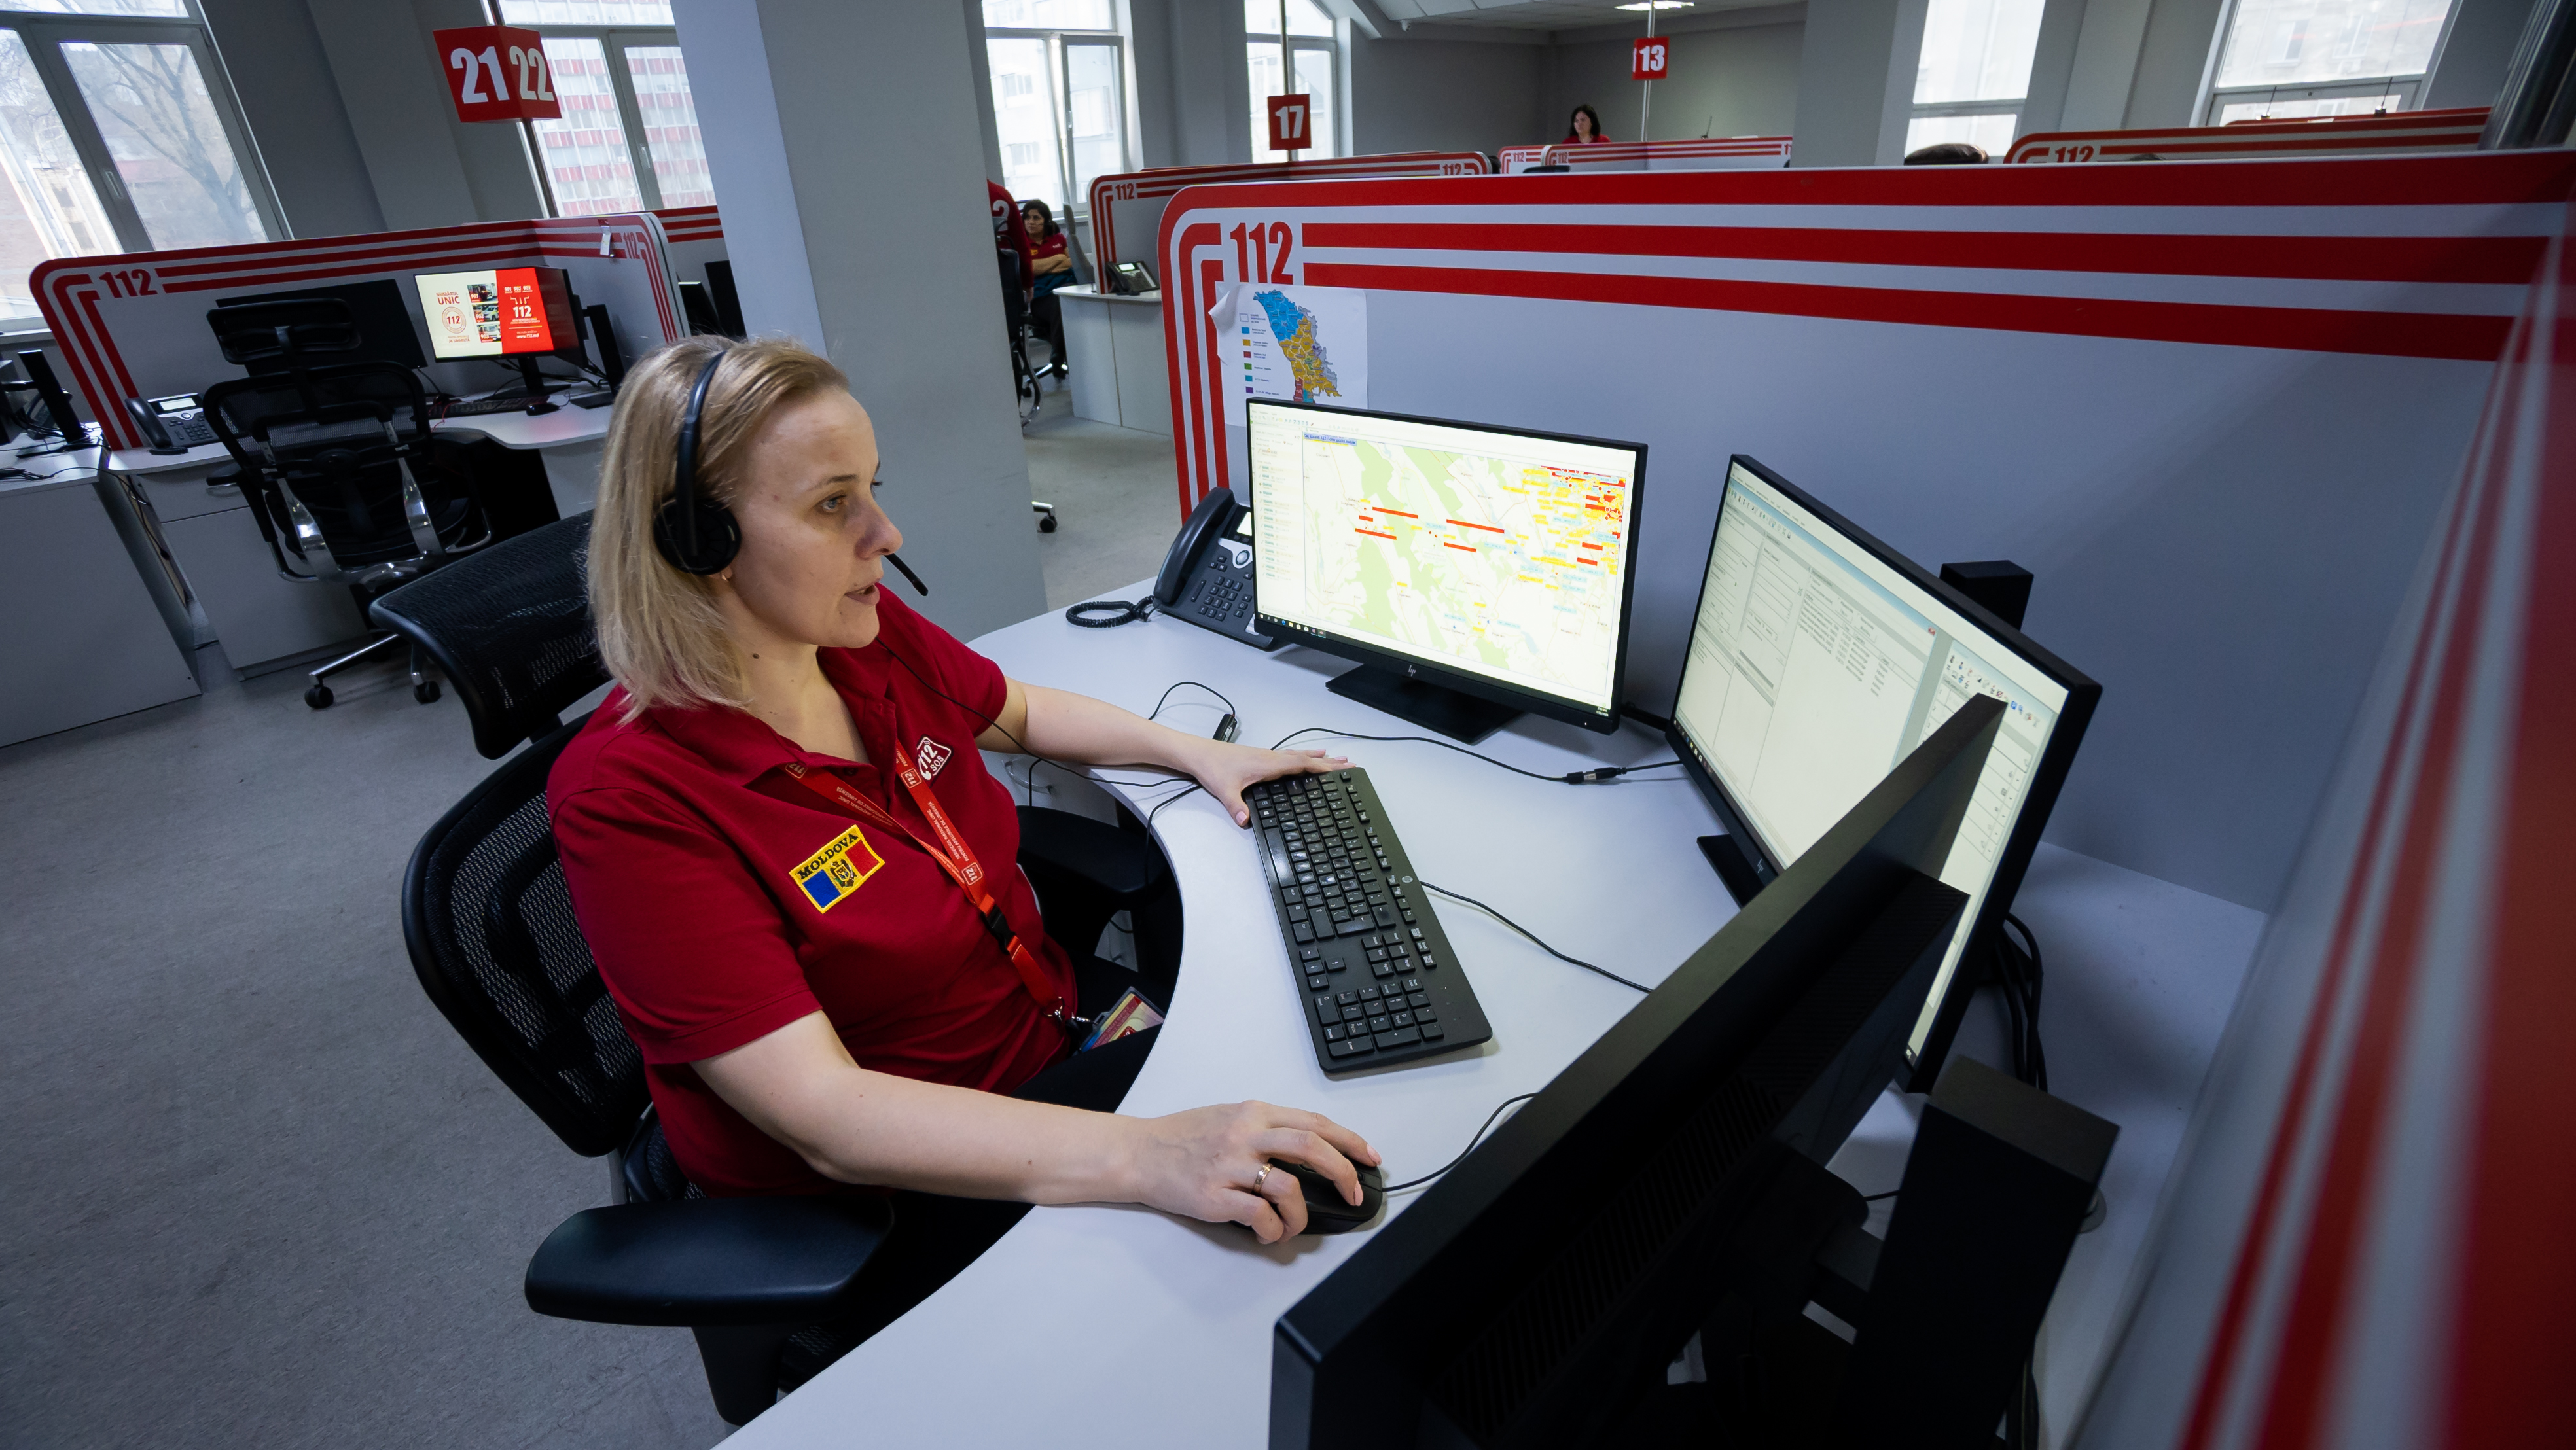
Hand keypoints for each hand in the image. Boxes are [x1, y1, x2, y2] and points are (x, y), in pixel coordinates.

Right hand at [1121, 1100, 1379, 1242]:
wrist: (1139, 1153)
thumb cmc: (1182, 1136)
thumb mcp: (1229, 1116)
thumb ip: (1266, 1127)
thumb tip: (1309, 1146)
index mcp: (1254, 1113)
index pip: (1315, 1123)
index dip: (1350, 1141)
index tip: (1370, 1158)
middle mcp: (1245, 1134)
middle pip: (1312, 1148)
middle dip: (1344, 1173)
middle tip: (1354, 1194)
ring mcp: (1229, 1166)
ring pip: (1289, 1187)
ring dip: (1302, 1214)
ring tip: (1295, 1225)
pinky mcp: (1214, 1196)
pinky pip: (1259, 1216)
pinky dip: (1274, 1230)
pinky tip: (1269, 1232)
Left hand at [1184, 741, 1347, 825]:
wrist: (1199, 754)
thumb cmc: (1212, 767)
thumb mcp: (1224, 791)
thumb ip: (1236, 806)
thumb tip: (1245, 821)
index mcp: (1267, 764)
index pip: (1301, 764)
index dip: (1322, 767)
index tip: (1341, 769)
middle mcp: (1270, 757)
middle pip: (1306, 758)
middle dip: (1328, 762)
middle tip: (1350, 763)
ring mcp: (1266, 756)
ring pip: (1299, 755)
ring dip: (1318, 758)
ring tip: (1335, 758)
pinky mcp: (1260, 757)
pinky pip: (1288, 756)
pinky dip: (1302, 757)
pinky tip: (1303, 758)